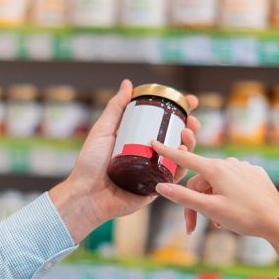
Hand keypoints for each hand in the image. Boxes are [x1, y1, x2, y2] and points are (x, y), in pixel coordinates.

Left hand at [50, 80, 199, 242]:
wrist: (86, 194)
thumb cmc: (89, 163)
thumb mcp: (103, 130)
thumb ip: (115, 108)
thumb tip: (128, 84)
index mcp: (137, 138)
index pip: (163, 121)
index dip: (180, 111)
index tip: (190, 101)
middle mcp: (148, 153)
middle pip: (176, 137)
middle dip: (190, 127)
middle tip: (193, 121)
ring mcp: (153, 170)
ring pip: (180, 156)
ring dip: (190, 143)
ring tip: (188, 134)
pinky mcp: (156, 187)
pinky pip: (175, 176)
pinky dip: (184, 165)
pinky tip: (184, 153)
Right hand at [151, 142, 278, 278]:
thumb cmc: (244, 216)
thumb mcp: (210, 209)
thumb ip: (183, 197)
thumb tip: (160, 187)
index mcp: (216, 169)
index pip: (186, 159)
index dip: (167, 152)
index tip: (153, 142)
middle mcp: (230, 164)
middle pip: (201, 181)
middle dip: (194, 202)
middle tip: (192, 227)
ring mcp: (244, 168)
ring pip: (217, 184)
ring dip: (211, 202)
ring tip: (217, 223)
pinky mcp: (255, 175)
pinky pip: (233, 183)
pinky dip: (227, 196)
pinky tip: (233, 211)